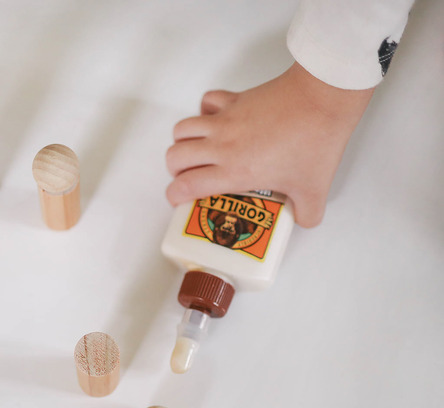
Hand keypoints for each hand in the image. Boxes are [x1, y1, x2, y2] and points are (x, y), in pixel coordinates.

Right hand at [165, 62, 373, 227]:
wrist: (323, 98)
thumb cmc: (315, 140)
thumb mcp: (314, 189)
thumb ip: (307, 213)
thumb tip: (303, 220)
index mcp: (234, 170)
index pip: (185, 186)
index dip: (174, 196)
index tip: (180, 201)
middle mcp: (222, 145)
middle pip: (174, 156)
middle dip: (175, 171)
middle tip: (189, 176)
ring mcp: (225, 120)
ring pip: (182, 129)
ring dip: (182, 142)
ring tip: (196, 151)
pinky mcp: (235, 100)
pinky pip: (206, 102)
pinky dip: (204, 111)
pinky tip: (217, 120)